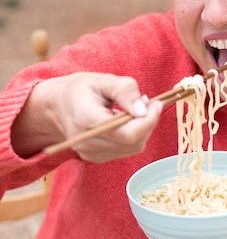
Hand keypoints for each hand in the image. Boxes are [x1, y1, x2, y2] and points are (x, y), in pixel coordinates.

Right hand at [11, 72, 162, 162]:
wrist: (57, 106)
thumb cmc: (81, 89)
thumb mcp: (103, 80)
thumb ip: (125, 90)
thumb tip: (144, 109)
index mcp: (86, 119)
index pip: (126, 132)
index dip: (148, 120)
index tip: (157, 103)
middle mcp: (86, 141)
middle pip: (132, 142)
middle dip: (148, 123)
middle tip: (150, 104)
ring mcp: (89, 153)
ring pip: (132, 148)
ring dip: (142, 129)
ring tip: (137, 110)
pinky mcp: (95, 157)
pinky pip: (125, 151)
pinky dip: (133, 136)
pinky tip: (126, 121)